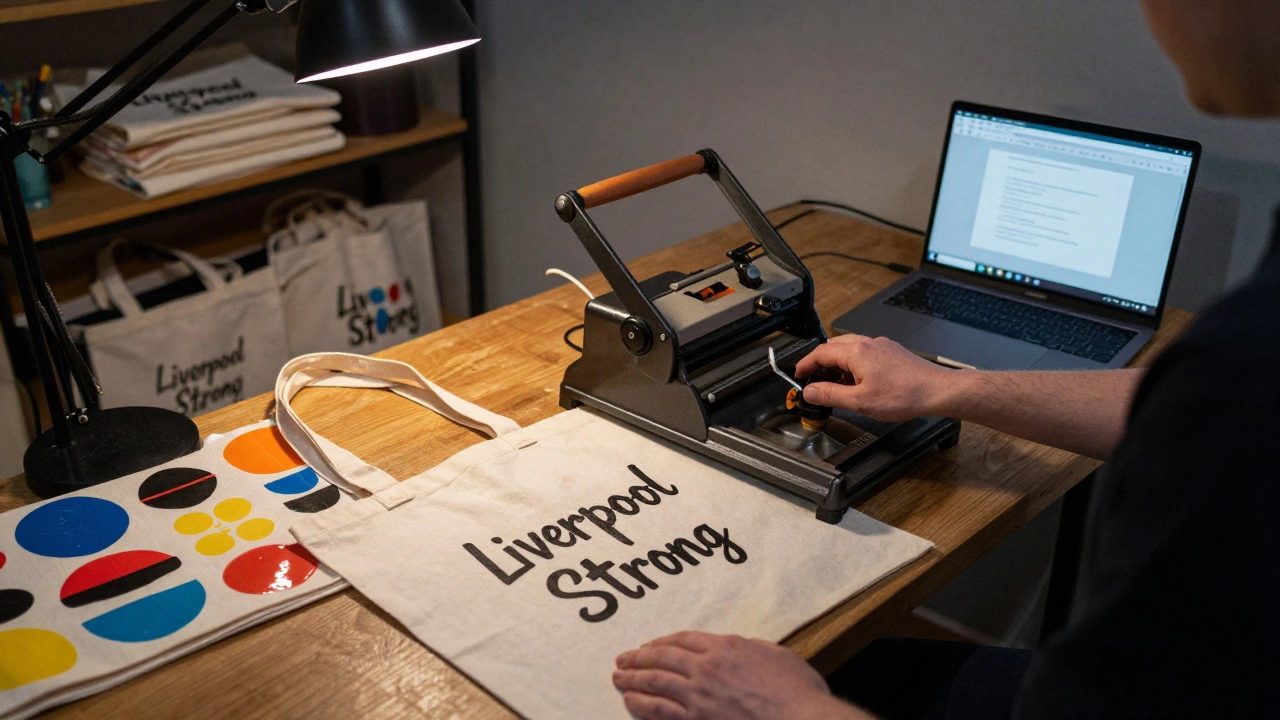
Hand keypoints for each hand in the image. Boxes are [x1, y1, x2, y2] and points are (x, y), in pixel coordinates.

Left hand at [613, 631, 867, 719]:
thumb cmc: (796, 692)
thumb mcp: (777, 656)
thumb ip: (752, 649)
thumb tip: (740, 648)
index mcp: (726, 647)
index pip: (685, 639)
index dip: (663, 641)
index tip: (651, 645)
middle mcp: (707, 667)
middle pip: (663, 657)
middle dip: (639, 657)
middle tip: (623, 659)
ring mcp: (699, 695)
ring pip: (655, 682)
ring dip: (633, 679)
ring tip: (618, 678)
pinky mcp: (696, 719)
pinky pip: (659, 710)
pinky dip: (640, 704)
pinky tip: (629, 702)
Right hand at [794, 334, 955, 421]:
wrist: (936, 390)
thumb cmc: (904, 394)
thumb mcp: (859, 401)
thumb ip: (830, 395)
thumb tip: (810, 390)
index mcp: (856, 352)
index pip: (820, 353)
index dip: (805, 364)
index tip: (798, 375)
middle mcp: (867, 343)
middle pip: (833, 347)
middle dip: (820, 363)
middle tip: (813, 380)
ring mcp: (881, 346)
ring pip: (849, 349)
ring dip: (837, 364)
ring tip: (835, 385)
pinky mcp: (891, 352)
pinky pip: (864, 353)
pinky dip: (853, 365)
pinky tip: (857, 382)